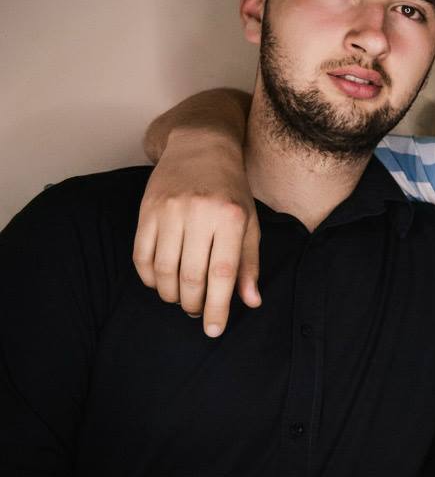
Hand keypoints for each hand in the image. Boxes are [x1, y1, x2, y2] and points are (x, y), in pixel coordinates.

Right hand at [133, 133, 259, 335]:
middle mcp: (199, 214)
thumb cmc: (231, 189)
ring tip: (181, 299)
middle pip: (191, 276)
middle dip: (192, 304)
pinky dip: (149, 277)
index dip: (218, 306)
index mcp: (230, 218)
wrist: (201, 146)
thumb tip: (251, 302)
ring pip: (164, 270)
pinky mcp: (146, 209)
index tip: (214, 330)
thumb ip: (249, 264)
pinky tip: (160, 283)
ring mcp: (169, 211)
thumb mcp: (249, 223)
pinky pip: (141, 255)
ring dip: (171, 294)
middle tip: (196, 313)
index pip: (223, 274)